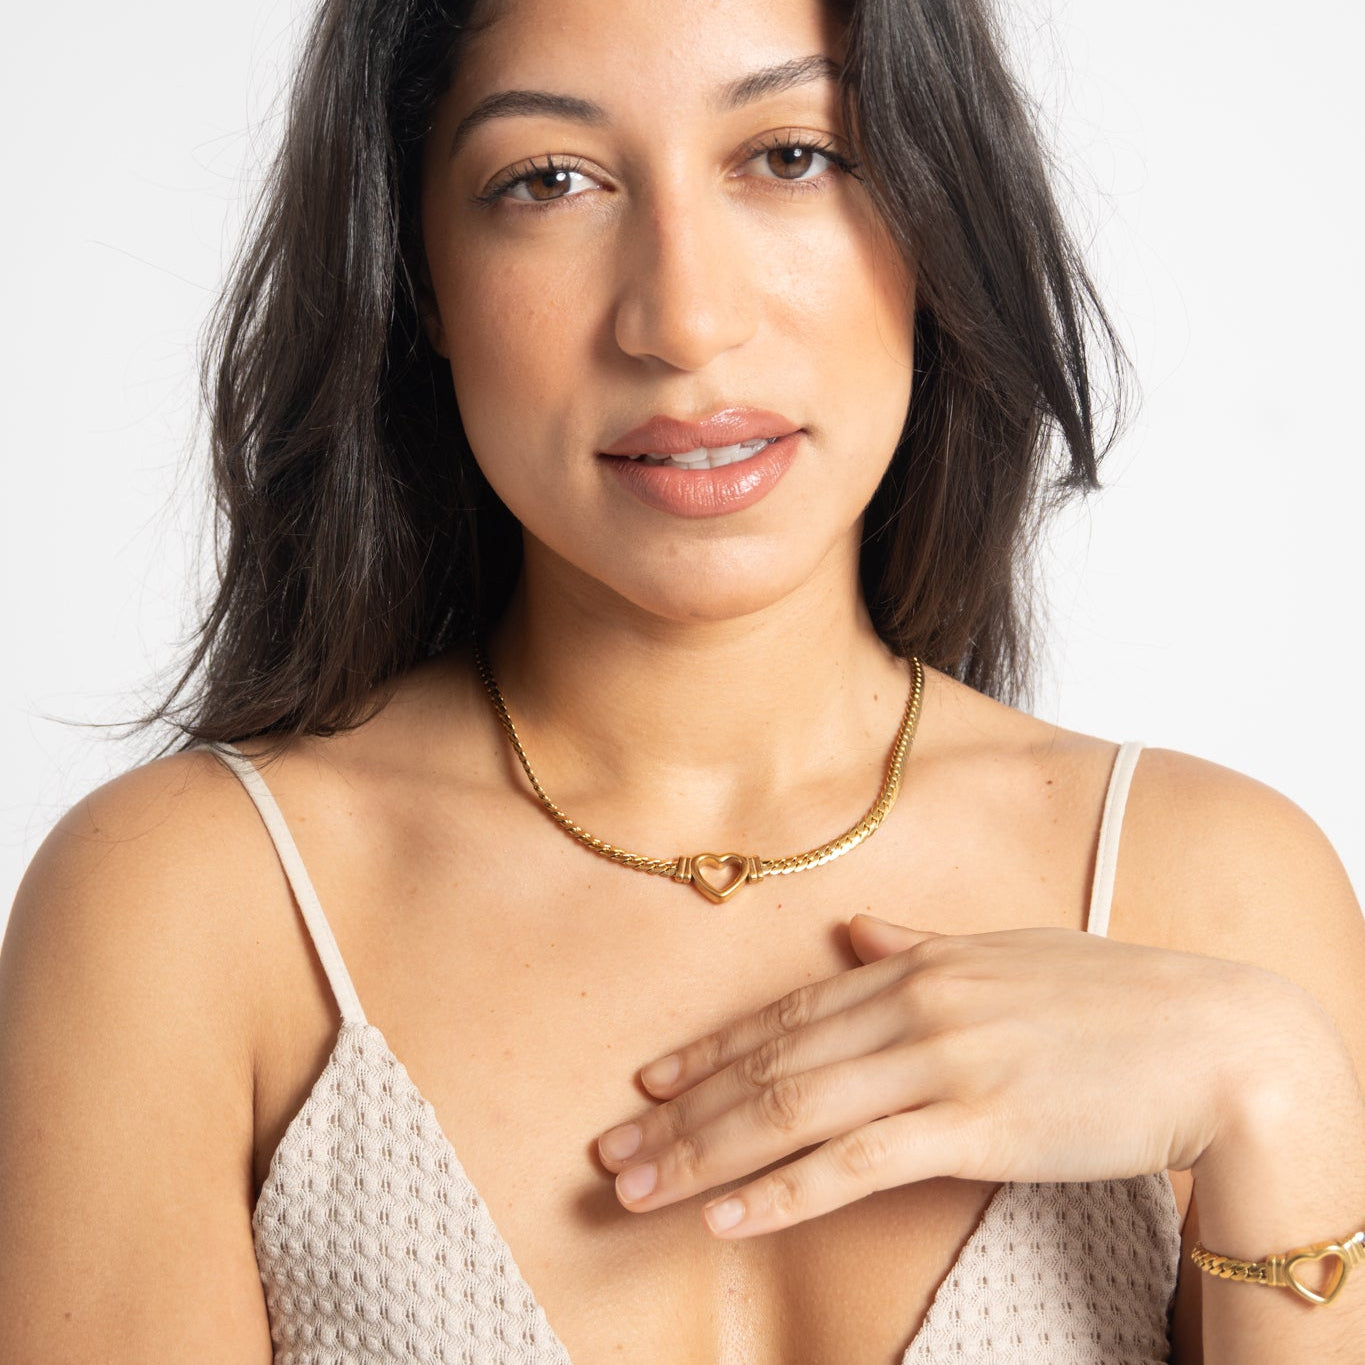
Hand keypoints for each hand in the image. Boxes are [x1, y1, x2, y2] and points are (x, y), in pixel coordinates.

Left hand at [594, 914, 1302, 1237]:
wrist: (1214, 1038)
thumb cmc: (1110, 998)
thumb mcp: (1007, 953)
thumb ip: (922, 944)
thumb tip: (859, 930)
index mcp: (914, 966)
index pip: (786, 1013)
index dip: (711, 1051)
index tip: (651, 1084)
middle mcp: (909, 1007)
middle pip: (768, 1065)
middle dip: (682, 1113)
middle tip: (611, 1148)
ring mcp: (937, 1063)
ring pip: (790, 1112)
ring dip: (704, 1155)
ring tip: (637, 1188)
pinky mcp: (973, 1125)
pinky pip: (855, 1163)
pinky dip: (782, 1191)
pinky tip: (727, 1215)